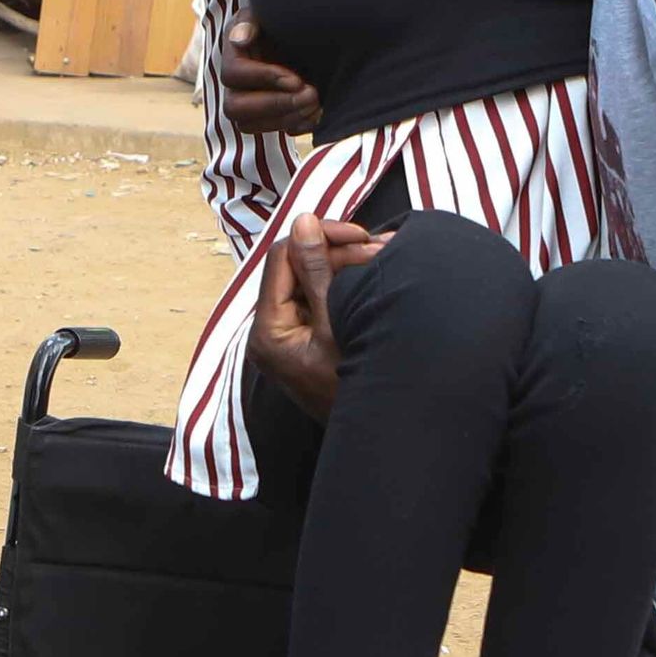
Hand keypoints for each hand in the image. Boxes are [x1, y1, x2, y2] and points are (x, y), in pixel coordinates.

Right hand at [218, 21, 321, 136]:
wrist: (310, 33)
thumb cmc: (283, 19)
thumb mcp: (267, 11)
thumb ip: (252, 20)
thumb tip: (240, 39)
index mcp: (234, 56)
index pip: (233, 74)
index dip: (263, 79)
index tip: (295, 79)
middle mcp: (235, 85)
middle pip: (235, 108)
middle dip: (275, 105)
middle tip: (310, 95)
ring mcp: (252, 105)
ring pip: (251, 126)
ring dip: (287, 118)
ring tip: (317, 102)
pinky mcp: (273, 117)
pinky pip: (277, 132)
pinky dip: (299, 126)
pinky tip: (319, 113)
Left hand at [251, 215, 390, 418]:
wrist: (378, 434)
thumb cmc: (357, 387)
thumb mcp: (337, 324)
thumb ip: (318, 272)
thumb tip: (303, 222)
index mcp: (268, 331)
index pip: (282, 259)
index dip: (319, 238)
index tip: (360, 237)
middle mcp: (270, 333)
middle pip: (295, 268)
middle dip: (338, 252)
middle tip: (383, 247)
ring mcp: (288, 338)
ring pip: (311, 281)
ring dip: (347, 265)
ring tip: (387, 254)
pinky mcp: (306, 341)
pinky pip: (320, 299)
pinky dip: (347, 284)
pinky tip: (376, 273)